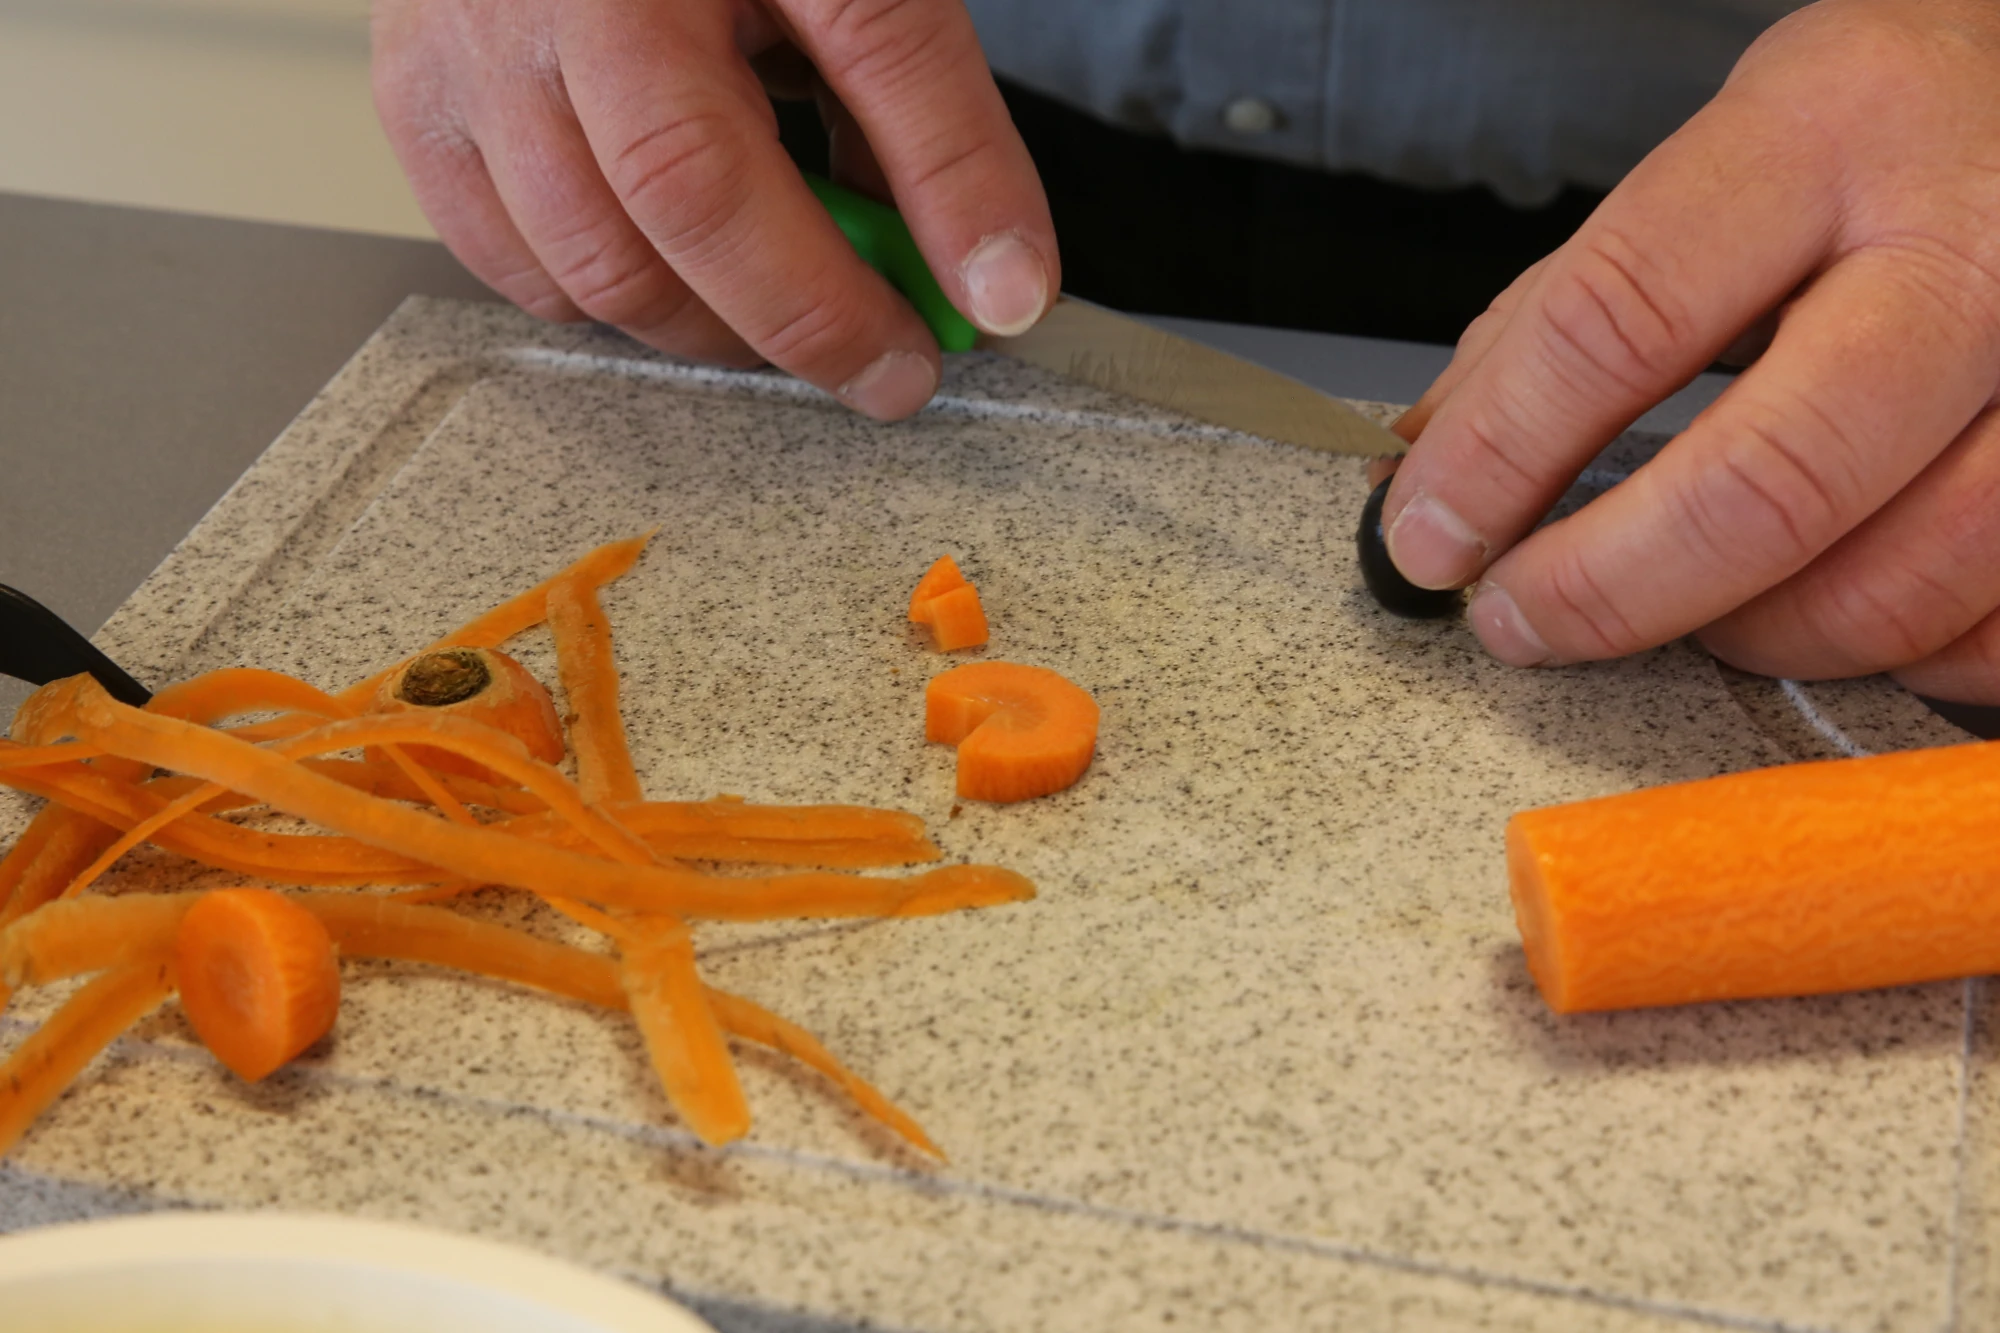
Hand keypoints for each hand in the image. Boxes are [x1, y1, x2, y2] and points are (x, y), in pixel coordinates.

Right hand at [370, 0, 1056, 419]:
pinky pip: (513, 264)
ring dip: (711, 327)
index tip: (999, 305)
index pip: (871, 45)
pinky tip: (670, 277)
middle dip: (808, 314)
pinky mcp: (415, 96)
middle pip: (689, 190)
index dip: (950, 192)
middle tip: (889, 364)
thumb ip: (918, 113)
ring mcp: (471, 38)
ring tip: (779, 313)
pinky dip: (608, 303)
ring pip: (593, 261)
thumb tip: (986, 277)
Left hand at [1379, 0, 1999, 703]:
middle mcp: (1968, 242)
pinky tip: (1837, 607)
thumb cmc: (1886, 140)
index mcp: (1829, 131)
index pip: (1620, 316)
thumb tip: (1428, 470)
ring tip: (1691, 610)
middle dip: (1611, 588)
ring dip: (1757, 635)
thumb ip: (1562, 313)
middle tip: (1522, 620)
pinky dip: (1900, 657)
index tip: (1429, 537)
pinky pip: (1996, 629)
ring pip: (1901, 580)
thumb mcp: (1721, 165)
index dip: (1499, 454)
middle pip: (1770, 481)